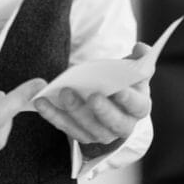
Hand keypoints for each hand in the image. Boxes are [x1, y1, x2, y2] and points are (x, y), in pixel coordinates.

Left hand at [33, 42, 152, 157]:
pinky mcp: (81, 135)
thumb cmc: (122, 81)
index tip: (118, 90)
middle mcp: (122, 126)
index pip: (138, 107)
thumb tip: (142, 49)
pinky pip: (66, 127)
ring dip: (75, 112)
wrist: (109, 99)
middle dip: (102, 111)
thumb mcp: (132, 69)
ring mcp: (101, 133)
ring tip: (64, 92)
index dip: (129, 100)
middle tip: (91, 96)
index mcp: (138, 107)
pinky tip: (41, 102)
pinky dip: (53, 115)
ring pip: (89, 129)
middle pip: (114, 123)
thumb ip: (139, 58)